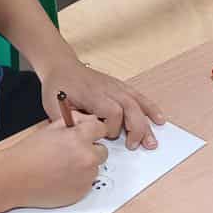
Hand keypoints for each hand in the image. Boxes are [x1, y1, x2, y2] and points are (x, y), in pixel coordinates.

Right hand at [4, 114, 109, 208]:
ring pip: (95, 168)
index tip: (89, 134)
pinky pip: (87, 183)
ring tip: (62, 166)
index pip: (100, 128)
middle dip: (90, 149)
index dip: (92, 130)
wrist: (15, 178)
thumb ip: (72, 122)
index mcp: (79, 138)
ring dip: (84, 166)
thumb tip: (86, 121)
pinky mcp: (82, 192)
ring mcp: (85, 177)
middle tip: (72, 152)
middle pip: (102, 150)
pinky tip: (61, 177)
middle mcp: (86, 157)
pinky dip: (79, 180)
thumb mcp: (49, 129)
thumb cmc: (28, 154)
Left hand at [39, 61, 165, 150]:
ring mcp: (116, 87)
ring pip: (137, 103)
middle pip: (130, 107)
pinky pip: (139, 96)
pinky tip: (158, 119)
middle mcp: (107, 89)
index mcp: (92, 94)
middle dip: (136, 129)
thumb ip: (68, 122)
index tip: (106, 136)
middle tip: (134, 146)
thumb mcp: (54, 106)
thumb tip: (83, 137)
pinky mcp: (120, 87)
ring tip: (152, 140)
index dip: (113, 127)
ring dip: (146, 122)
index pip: (112, 111)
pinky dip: (150, 108)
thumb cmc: (59, 87)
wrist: (62, 67)